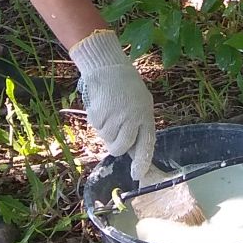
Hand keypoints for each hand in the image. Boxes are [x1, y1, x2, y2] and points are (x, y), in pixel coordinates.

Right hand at [69, 29, 154, 171]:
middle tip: (113, 133)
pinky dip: (97, 119)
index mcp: (146, 115)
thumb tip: (133, 150)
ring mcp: (116, 116)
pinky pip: (96, 127)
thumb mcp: (140, 103)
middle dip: (115, 145)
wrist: (109, 66)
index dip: (142, 162)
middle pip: (121, 148)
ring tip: (110, 109)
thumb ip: (138, 125)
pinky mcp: (100, 113)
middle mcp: (133, 118)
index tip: (138, 176)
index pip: (146, 144)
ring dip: (105, 128)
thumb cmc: (126, 86)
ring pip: (106, 138)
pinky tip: (102, 104)